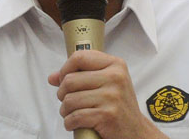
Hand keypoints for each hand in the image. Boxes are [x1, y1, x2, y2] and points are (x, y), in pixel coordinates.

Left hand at [48, 51, 166, 138]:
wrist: (136, 131)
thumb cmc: (119, 106)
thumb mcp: (107, 83)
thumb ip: (81, 76)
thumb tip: (53, 77)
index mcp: (115, 64)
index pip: (80, 57)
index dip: (65, 69)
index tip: (63, 79)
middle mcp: (115, 77)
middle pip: (70, 80)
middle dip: (62, 93)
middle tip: (68, 101)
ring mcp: (112, 96)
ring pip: (69, 100)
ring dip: (65, 110)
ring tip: (72, 113)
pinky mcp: (107, 115)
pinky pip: (75, 117)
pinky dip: (70, 123)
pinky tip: (75, 123)